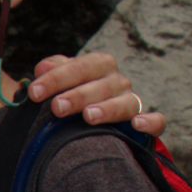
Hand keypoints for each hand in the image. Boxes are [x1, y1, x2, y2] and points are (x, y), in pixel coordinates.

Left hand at [27, 52, 165, 138]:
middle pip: (102, 84)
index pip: (79, 66)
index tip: (34, 92)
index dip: (56, 78)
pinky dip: (150, 122)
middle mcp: (117, 81)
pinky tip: (137, 125)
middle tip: (57, 107)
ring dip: (108, 109)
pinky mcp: (147, 124)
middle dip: (78, 95)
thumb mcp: (60, 82)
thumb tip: (41, 69)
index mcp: (98, 65)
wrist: (92, 125)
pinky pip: (157, 122)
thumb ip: (52, 72)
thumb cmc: (71, 98)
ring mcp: (132, 102)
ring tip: (89, 117)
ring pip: (126, 102)